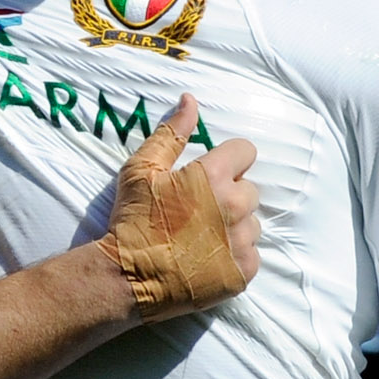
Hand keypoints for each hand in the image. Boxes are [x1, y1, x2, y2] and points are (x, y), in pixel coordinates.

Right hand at [97, 96, 259, 320]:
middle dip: (228, 196)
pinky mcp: (244, 271)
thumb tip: (190, 100)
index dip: (227, 161)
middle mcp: (235, 206)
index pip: (245, 152)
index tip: (207, 176)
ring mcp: (242, 241)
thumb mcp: (141, 171)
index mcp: (213, 177)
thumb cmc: (131, 221)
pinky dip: (233, 257)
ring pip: (252, 224)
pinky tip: (207, 259)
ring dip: (233, 227)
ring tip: (201, 239)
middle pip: (250, 190)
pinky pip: (251, 255)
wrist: (126, 278)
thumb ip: (171, 134)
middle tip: (197, 212)